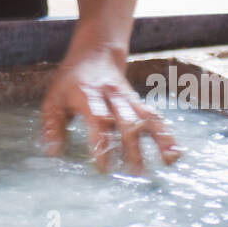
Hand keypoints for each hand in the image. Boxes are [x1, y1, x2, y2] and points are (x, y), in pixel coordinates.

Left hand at [41, 47, 181, 173]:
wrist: (95, 53)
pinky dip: (166, 135)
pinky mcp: (138, 103)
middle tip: (133, 172)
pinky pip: (155, 117)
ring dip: (158, 139)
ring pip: (146, 117)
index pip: (98, 120)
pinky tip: (175, 153)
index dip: (102, 142)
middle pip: (126, 120)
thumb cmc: (70, 82)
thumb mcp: (53, 99)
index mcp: (89, 96)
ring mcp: (128, 99)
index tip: (104, 166)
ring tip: (167, 161)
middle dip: (131, 146)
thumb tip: (52, 152)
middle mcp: (112, 96)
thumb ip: (52, 125)